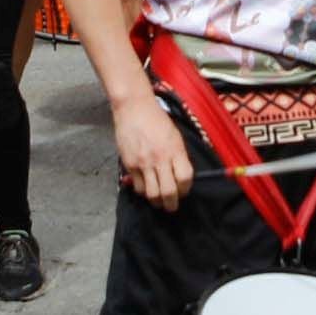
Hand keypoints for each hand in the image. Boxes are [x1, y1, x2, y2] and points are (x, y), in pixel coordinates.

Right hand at [113, 94, 194, 209]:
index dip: (186, 189)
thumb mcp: (175, 136)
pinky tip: (146, 187)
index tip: (184, 191)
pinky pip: (138, 187)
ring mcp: (143, 163)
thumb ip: (179, 156)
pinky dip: (143, 191)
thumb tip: (182, 177)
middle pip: (169, 192)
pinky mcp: (130, 165)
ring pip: (152, 194)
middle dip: (172, 204)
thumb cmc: (157, 120)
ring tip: (158, 201)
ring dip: (157, 201)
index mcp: (175, 150)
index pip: (185, 178)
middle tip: (172, 206)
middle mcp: (160, 159)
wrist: (134, 108)